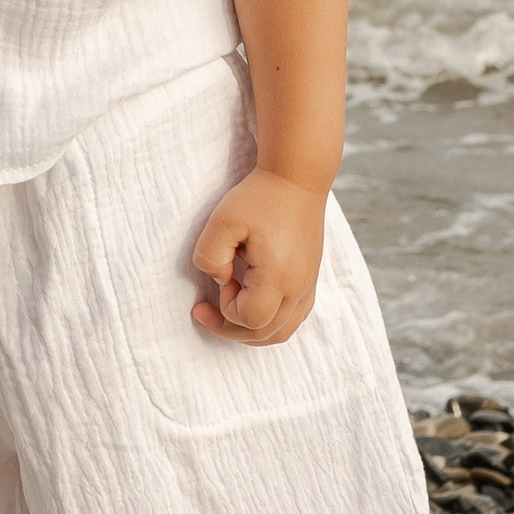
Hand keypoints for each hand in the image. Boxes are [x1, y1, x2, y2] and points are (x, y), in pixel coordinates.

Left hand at [190, 169, 325, 342]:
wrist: (297, 179)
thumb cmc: (259, 197)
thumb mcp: (222, 220)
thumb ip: (209, 256)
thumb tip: (220, 281)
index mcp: (278, 276)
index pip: (249, 319)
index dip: (225, 310)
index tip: (221, 278)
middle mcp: (298, 288)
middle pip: (265, 334)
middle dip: (230, 327)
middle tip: (204, 310)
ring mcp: (308, 286)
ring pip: (281, 332)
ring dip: (251, 330)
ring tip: (228, 311)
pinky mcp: (310, 280)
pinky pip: (293, 317)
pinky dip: (269, 320)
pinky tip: (252, 301)